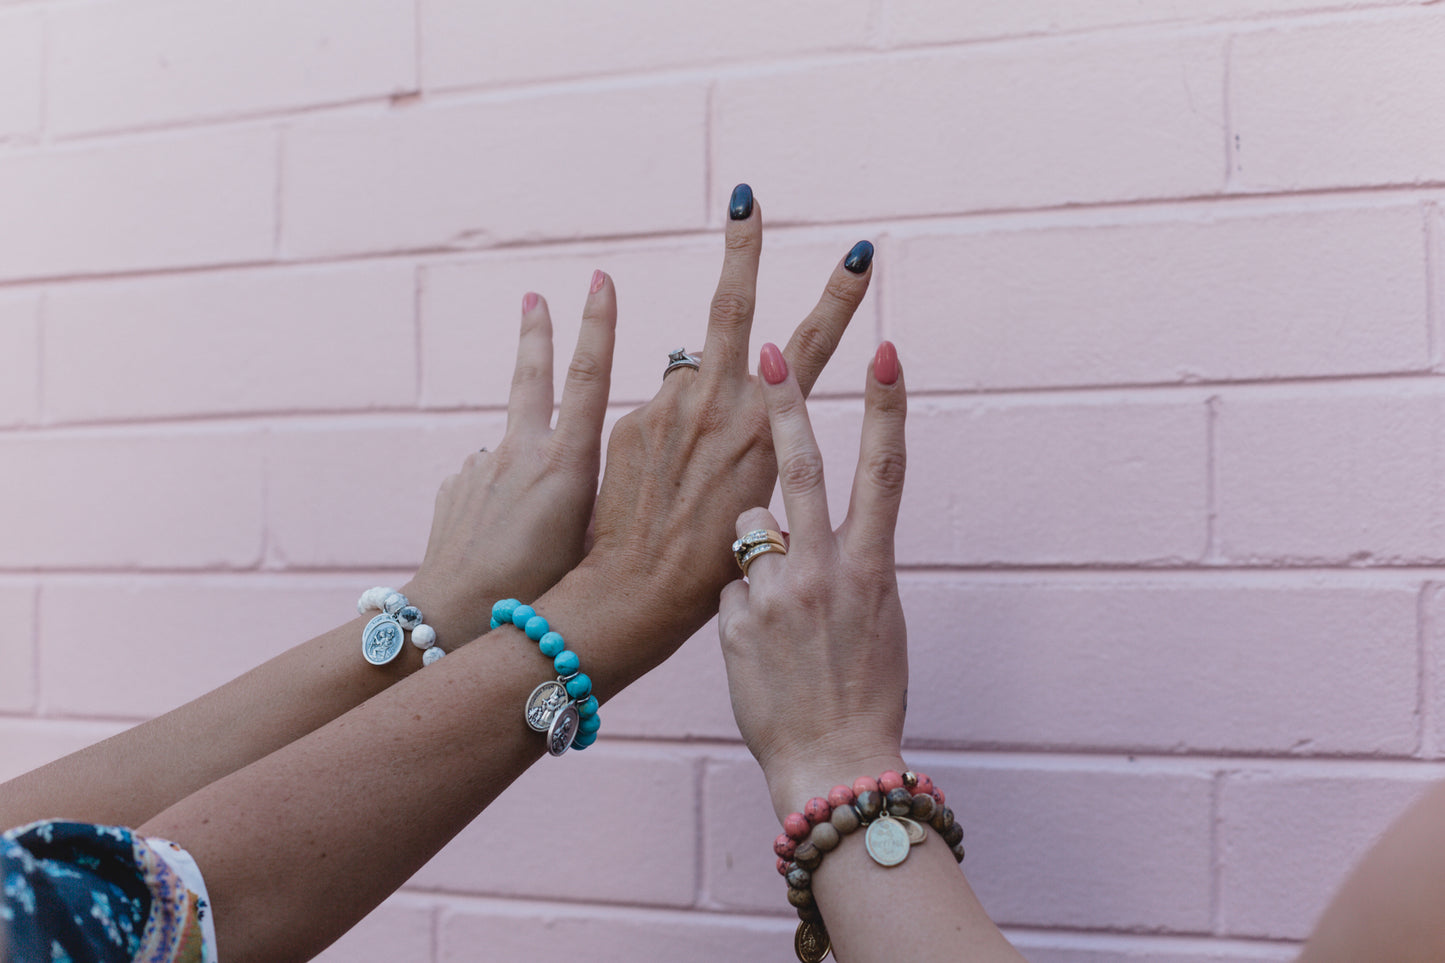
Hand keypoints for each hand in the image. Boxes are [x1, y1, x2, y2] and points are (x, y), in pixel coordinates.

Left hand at [405, 276, 615, 644]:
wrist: (454, 613)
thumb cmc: (541, 592)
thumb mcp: (593, 546)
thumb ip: (599, 502)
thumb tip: (595, 474)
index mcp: (567, 463)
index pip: (589, 378)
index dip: (597, 325)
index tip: (599, 280)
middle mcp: (523, 452)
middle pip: (532, 377)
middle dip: (536, 334)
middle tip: (533, 296)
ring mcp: (484, 466)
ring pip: (514, 447)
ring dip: (525, 469)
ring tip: (529, 532)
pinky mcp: (456, 486)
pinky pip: (488, 481)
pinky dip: (500, 501)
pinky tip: (499, 542)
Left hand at [581, 185, 874, 667]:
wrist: (637, 594)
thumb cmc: (714, 566)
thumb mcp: (756, 498)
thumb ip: (742, 436)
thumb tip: (716, 400)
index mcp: (766, 427)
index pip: (809, 345)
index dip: (839, 298)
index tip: (858, 253)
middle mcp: (719, 407)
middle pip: (732, 308)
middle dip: (741, 248)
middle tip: (744, 196)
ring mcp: (668, 408)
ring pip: (691, 374)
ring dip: (699, 402)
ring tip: (692, 467)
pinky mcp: (630, 421)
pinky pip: (658, 414)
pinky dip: (665, 441)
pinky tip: (657, 491)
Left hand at [718, 340, 908, 819]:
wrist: (831, 761)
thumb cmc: (864, 690)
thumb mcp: (875, 615)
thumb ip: (847, 560)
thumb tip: (810, 524)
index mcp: (872, 564)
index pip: (884, 468)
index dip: (886, 406)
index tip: (886, 350)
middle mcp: (825, 568)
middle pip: (801, 467)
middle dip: (785, 404)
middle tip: (769, 348)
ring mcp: (777, 592)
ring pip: (747, 527)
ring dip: (751, 545)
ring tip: (775, 604)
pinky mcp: (736, 618)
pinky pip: (729, 586)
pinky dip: (739, 605)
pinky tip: (759, 650)